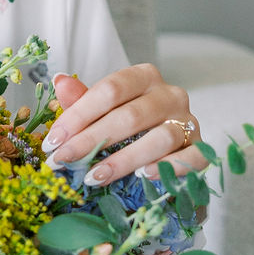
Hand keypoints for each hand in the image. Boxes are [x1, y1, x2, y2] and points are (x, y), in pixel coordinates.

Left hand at [43, 65, 205, 186]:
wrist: (166, 148)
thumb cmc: (128, 125)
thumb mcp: (103, 110)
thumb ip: (83, 99)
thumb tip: (60, 81)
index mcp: (143, 77)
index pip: (110, 90)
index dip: (78, 115)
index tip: (53, 141)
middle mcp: (170, 94)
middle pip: (130, 115)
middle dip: (91, 140)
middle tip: (64, 161)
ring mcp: (188, 121)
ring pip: (160, 137)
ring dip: (124, 159)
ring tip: (94, 176)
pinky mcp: (200, 147)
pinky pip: (191, 157)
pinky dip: (168, 167)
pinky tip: (144, 176)